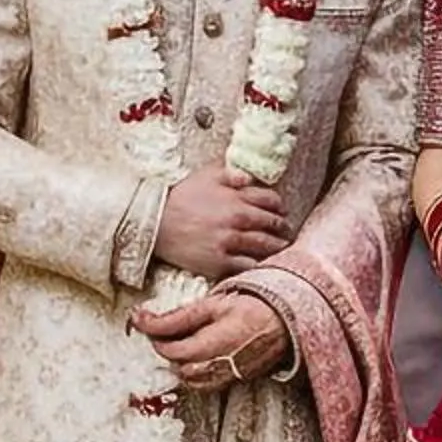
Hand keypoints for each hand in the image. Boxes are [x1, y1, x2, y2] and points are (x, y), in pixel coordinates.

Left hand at [134, 292, 289, 390]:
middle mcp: (223, 363)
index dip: (155, 336)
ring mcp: (232, 374)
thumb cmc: (255, 304)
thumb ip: (180, 316)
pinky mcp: (239, 378)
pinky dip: (197, 373)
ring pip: (192, 380)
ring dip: (181, 364)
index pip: (173, 349)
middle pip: (180, 367)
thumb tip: (144, 319)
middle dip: (167, 350)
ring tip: (181, 344)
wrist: (289, 317)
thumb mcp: (215, 303)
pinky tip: (198, 357)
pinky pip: (209, 384)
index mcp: (216, 341)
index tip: (145, 322)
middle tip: (162, 332)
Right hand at [153, 163, 291, 278]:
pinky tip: (264, 266)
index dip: (280, 207)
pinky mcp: (219, 262)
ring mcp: (229, 242)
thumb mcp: (206, 176)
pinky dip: (260, 266)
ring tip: (282, 249)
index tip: (281, 211)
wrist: (155, 222)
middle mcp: (237, 219)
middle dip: (283, 229)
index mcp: (237, 197)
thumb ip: (232, 174)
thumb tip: (251, 179)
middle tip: (287, 232)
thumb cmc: (180, 197)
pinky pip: (248, 267)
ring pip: (266, 247)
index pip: (272, 201)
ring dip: (278, 248)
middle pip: (274, 225)